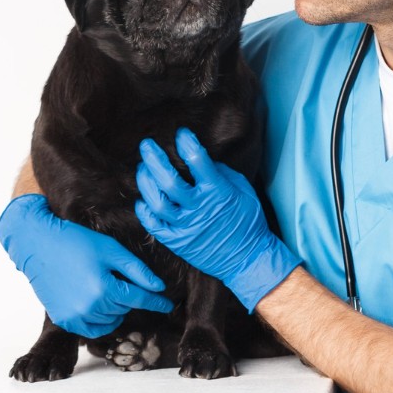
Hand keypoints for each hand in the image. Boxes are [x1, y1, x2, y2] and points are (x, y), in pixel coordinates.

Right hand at [0, 194, 173, 336]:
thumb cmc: (77, 242)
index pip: (140, 300)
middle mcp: (90, 308)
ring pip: (111, 320)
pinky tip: (99, 305)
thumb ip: (138, 271)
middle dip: (130, 296)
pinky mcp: (64, 321)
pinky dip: (101, 321)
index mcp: (104, 288)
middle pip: (125, 309)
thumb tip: (159, 287)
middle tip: (118, 278)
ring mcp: (75, 317)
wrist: (39, 245)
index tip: (168, 306)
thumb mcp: (112, 250)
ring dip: (115, 308)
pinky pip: (92, 330)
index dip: (157, 302)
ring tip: (105, 286)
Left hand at [135, 128, 300, 311]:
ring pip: (156, 201)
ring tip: (143, 169)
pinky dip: (144, 209)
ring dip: (146, 182)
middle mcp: (199, 208)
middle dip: (154, 159)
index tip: (181, 133)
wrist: (248, 258)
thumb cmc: (249, 221)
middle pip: (169, 180)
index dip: (187, 142)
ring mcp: (186, 226)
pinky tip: (143, 198)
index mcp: (217, 191)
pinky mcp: (177, 242)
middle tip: (146, 145)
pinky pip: (153, 224)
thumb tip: (203, 159)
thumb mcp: (243, 190)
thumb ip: (222, 173)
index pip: (197, 160)